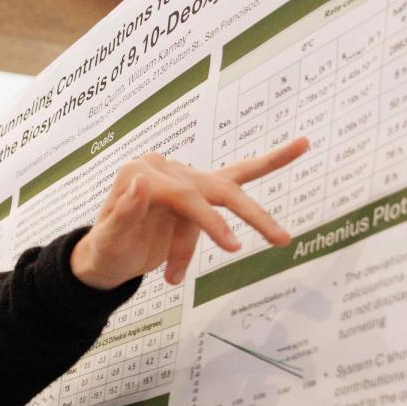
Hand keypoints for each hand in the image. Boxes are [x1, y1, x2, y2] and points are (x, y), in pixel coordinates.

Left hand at [71, 137, 309, 289]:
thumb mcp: (108, 240)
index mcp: (139, 173)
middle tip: (277, 239)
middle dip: (244, 217)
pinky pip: (236, 175)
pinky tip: (301, 146)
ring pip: (228, 189)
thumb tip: (142, 180)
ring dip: (256, 215)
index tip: (233, 246)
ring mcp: (182, 176)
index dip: (208, 223)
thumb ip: (123, 211)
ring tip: (284, 236)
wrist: (104, 259)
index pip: (183, 196)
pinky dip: (269, 163)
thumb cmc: (105, 252)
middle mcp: (162, 167)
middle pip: (211, 190)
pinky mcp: (197, 189)